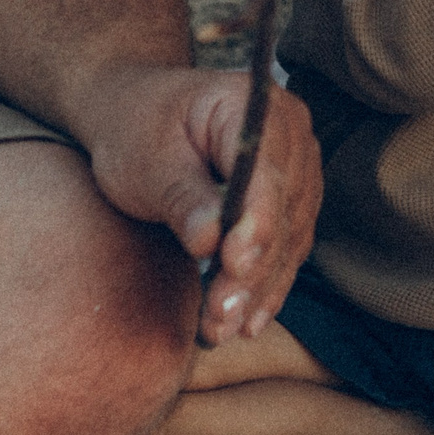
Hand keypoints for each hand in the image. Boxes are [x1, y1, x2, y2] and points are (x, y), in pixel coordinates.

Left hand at [78, 63, 320, 346]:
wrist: (137, 115)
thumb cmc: (136, 130)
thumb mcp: (145, 160)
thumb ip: (181, 196)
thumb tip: (210, 241)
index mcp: (251, 105)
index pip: (267, 171)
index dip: (256, 222)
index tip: (234, 265)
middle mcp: (289, 132)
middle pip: (283, 211)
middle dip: (252, 270)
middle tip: (218, 317)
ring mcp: (297, 166)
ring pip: (291, 237)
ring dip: (259, 288)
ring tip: (222, 329)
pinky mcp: (291, 198)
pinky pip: (289, 247)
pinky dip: (267, 285)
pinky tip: (246, 321)